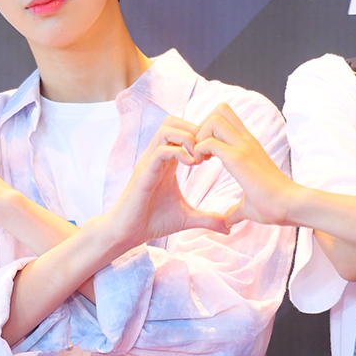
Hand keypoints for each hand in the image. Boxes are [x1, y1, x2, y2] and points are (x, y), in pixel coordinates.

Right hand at [104, 115, 227, 247]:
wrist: (128, 233)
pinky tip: (191, 165)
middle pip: (173, 122)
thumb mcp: (187, 218)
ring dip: (187, 138)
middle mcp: (156, 156)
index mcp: (166, 161)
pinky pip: (161, 150)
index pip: (181, 130)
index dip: (200, 136)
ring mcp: (149, 162)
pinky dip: (179, 152)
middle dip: (194, 130)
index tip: (213, 154)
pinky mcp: (144, 172)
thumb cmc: (153, 222)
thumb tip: (228, 228)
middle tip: (207, 152)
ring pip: (167, 129)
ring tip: (199, 159)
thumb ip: (207, 218)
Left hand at [194, 103, 295, 227]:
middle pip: (219, 109)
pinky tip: (199, 166)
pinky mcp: (239, 158)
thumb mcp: (248, 206)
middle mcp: (246, 141)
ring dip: (200, 136)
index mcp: (248, 146)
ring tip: (199, 158)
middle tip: (199, 151)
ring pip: (214, 120)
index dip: (209, 129)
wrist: (292, 206)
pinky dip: (198, 151)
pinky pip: (209, 142)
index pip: (227, 117)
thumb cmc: (274, 207)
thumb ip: (235, 211)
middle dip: (202, 126)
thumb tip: (227, 223)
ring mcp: (244, 147)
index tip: (204, 153)